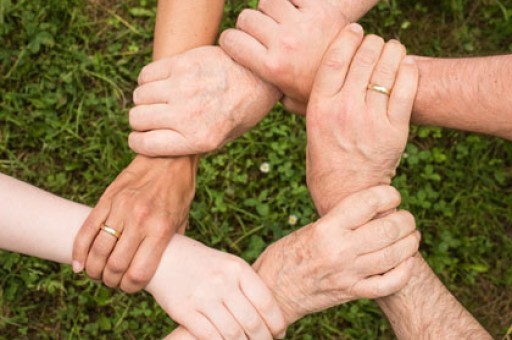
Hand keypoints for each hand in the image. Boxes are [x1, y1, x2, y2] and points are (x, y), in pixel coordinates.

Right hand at [72, 155, 196, 292]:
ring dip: (94, 269)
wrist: (168, 157)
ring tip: (97, 273)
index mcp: (161, 229)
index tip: (129, 287)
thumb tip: (159, 268)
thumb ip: (169, 245)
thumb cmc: (179, 191)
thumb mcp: (182, 220)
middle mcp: (140, 221)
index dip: (130, 288)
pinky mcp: (107, 199)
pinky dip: (79, 251)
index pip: (138, 273)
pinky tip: (79, 264)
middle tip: (112, 281)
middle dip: (111, 281)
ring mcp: (121, 209)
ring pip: (97, 250)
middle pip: (115, 266)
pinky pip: (87, 229)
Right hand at [128, 46, 280, 156]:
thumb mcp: (222, 139)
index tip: (141, 137)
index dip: (138, 142)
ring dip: (145, 100)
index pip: (144, 144)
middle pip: (137, 118)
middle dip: (141, 121)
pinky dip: (148, 80)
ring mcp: (184, 87)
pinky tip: (163, 83)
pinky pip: (146, 74)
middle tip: (153, 118)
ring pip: (139, 96)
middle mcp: (188, 115)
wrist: (260, 77)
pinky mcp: (182, 63)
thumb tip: (155, 145)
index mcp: (199, 139)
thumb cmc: (241, 111)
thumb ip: (190, 144)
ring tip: (161, 99)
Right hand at [146, 235, 285, 339]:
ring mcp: (203, 297)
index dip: (277, 323)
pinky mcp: (184, 311)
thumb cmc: (203, 265)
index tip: (279, 333)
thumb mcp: (228, 265)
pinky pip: (210, 337)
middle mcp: (222, 282)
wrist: (165, 257)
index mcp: (237, 268)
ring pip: (233, 334)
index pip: (266, 302)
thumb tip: (271, 316)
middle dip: (262, 339)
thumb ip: (247, 286)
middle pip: (252, 322)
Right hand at [220, 0, 346, 113]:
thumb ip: (269, 93)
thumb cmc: (321, 90)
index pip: (231, 40)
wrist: (359, 74)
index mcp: (272, 67)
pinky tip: (295, 12)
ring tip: (280, 21)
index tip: (237, 44)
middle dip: (250, 25)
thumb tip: (251, 93)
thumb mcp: (291, 101)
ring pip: (267, 1)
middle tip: (262, 34)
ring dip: (270, 9)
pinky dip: (290, 0)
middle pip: (247, 18)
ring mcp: (301, 24)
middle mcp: (283, 43)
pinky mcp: (319, 9)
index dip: (231, 40)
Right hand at [254, 186, 418, 324]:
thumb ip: (340, 221)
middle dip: (405, 220)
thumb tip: (373, 211)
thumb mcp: (310, 229)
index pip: (368, 203)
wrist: (273, 291)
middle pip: (388, 228)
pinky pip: (388, 284)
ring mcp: (348, 274)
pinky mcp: (352, 293)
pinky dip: (404, 272)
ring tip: (411, 236)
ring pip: (395, 255)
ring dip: (410, 242)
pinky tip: (406, 261)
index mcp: (326, 228)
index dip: (388, 194)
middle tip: (406, 218)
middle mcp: (340, 250)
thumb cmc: (286, 255)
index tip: (392, 195)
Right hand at [306, 26, 418, 214]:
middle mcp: (344, 110)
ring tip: (393, 49)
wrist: (347, 195)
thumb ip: (314, 103)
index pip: (334, 59)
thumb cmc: (325, 162)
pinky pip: (406, 88)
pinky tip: (406, 64)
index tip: (354, 30)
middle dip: (372, 42)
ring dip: (392, 51)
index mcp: (319, 108)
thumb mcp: (311, 130)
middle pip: (363, 58)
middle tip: (375, 42)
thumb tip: (316, 77)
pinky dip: (408, 70)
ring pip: (386, 68)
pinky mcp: (394, 130)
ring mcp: (371, 120)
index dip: (347, 38)